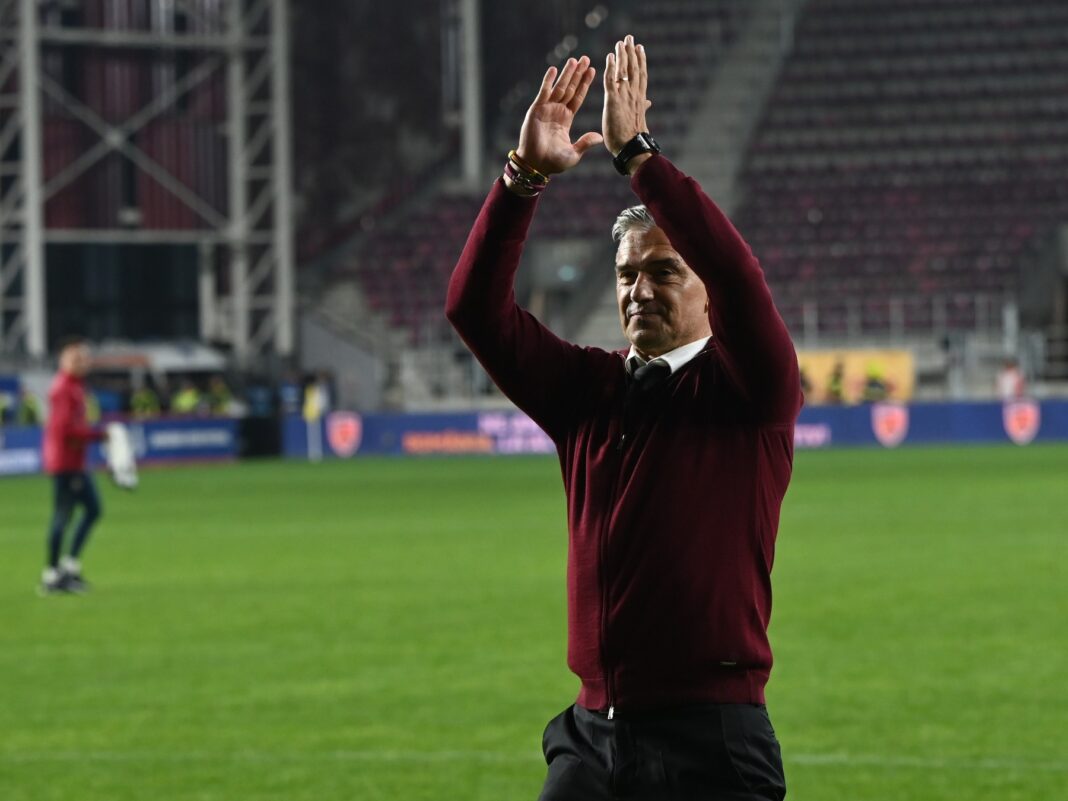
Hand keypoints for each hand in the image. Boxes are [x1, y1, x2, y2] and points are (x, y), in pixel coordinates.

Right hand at [514, 56, 602, 176]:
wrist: (536, 165)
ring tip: (574, 60)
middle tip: (586, 59)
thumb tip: (599, 137)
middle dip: (578, 74)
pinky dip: (548, 80)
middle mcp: (557, 111)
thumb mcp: (574, 154)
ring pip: (559, 87)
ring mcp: (546, 109)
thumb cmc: (553, 163)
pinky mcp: (536, 110)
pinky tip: (554, 69)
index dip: (585, 84)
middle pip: (570, 88)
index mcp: (566, 119)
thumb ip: (585, 143)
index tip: (592, 71)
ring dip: (566, 74)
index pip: (578, 98)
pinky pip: (544, 92)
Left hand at [602, 35, 652, 158]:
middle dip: (632, 52)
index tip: (639, 48)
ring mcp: (624, 97)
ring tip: (621, 41)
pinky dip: (611, 68)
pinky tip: (610, 56)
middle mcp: (633, 94)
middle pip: (634, 68)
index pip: (640, 75)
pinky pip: (611, 81)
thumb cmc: (634, 138)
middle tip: (630, 38)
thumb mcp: (639, 118)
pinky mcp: (613, 101)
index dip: (640, 60)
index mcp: (639, 98)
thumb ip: (643, 107)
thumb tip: (648, 102)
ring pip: (624, 71)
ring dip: (623, 55)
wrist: (631, 149)